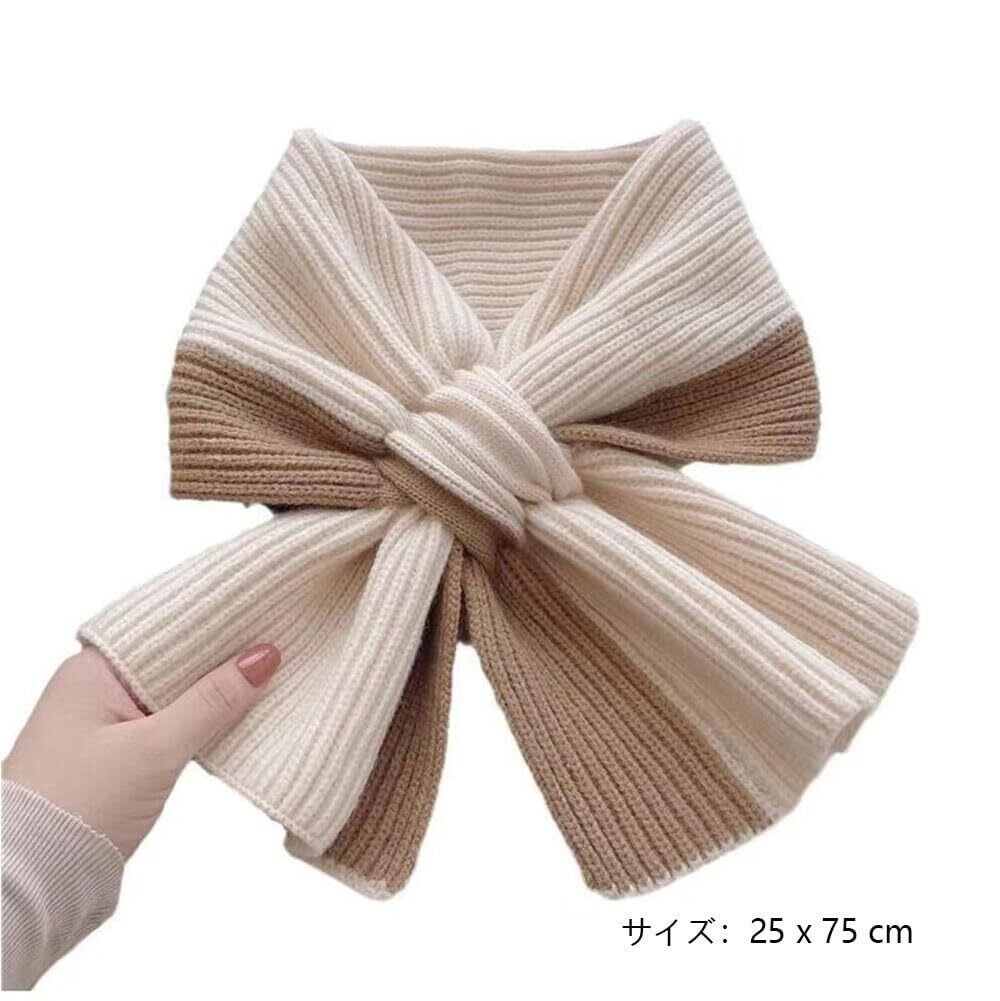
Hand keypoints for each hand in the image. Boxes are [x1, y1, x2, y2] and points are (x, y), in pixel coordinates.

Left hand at [2, 643, 280, 857]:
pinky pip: (169, 723)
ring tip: (271, 676)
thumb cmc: (77, 807)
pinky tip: (236, 718)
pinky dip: (200, 722)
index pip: (168, 629)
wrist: (30, 884)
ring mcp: (105, 723)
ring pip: (176, 694)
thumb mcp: (155, 749)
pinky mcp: (117, 756)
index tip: (266, 614)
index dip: (218, 623)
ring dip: (215, 693)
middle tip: (280, 642)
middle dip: (223, 658)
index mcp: (92, 670)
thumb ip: (212, 702)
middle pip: (174, 660)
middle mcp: (96, 688)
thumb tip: (263, 657)